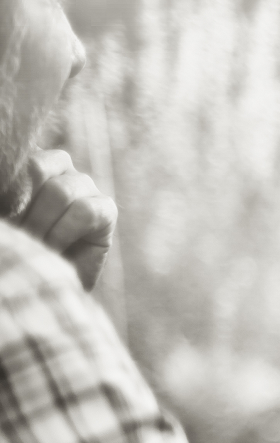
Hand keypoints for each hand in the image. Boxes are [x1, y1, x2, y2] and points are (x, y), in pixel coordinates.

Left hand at [12, 150, 115, 290]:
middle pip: (38, 168)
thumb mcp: (6, 216)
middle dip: (23, 208)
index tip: (7, 216)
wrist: (38, 283)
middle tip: (19, 234)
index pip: (21, 158)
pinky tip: (55, 249)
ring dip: (42, 225)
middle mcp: (59, 167)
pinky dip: (64, 232)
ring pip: (62, 190)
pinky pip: (87, 210)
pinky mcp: (106, 209)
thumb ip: (9, 193)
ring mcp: (85, 186)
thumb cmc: (16, 247)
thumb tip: (9, 176)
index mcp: (30, 163)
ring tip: (34, 245)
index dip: (12, 189)